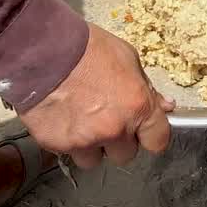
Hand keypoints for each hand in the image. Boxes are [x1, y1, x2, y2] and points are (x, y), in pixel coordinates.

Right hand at [19, 25, 173, 168]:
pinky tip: (60, 117)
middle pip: (125, 155)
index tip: (143, 131)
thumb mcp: (127, 58)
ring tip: (79, 119)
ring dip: (91, 146)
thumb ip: (146, 88)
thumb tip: (164, 106)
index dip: (150, 136)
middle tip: (104, 119)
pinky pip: (67, 152)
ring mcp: (84, 140)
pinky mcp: (57, 145)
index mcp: (137, 107)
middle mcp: (114, 129)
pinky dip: (66, 139)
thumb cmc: (88, 47)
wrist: (42, 50)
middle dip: (117, 141)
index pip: (157, 142)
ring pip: (94, 160)